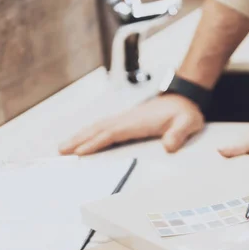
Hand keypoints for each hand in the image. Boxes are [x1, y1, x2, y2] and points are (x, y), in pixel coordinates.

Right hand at [59, 94, 204, 154]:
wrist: (185, 98)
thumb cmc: (185, 112)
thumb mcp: (187, 123)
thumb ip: (178, 134)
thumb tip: (169, 146)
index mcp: (138, 121)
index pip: (112, 133)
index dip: (96, 142)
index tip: (81, 151)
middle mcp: (128, 119)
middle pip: (98, 129)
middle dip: (79, 139)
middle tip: (61, 150)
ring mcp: (126, 119)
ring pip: (98, 127)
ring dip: (80, 136)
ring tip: (64, 146)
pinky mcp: (127, 121)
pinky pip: (104, 127)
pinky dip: (90, 133)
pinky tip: (83, 139)